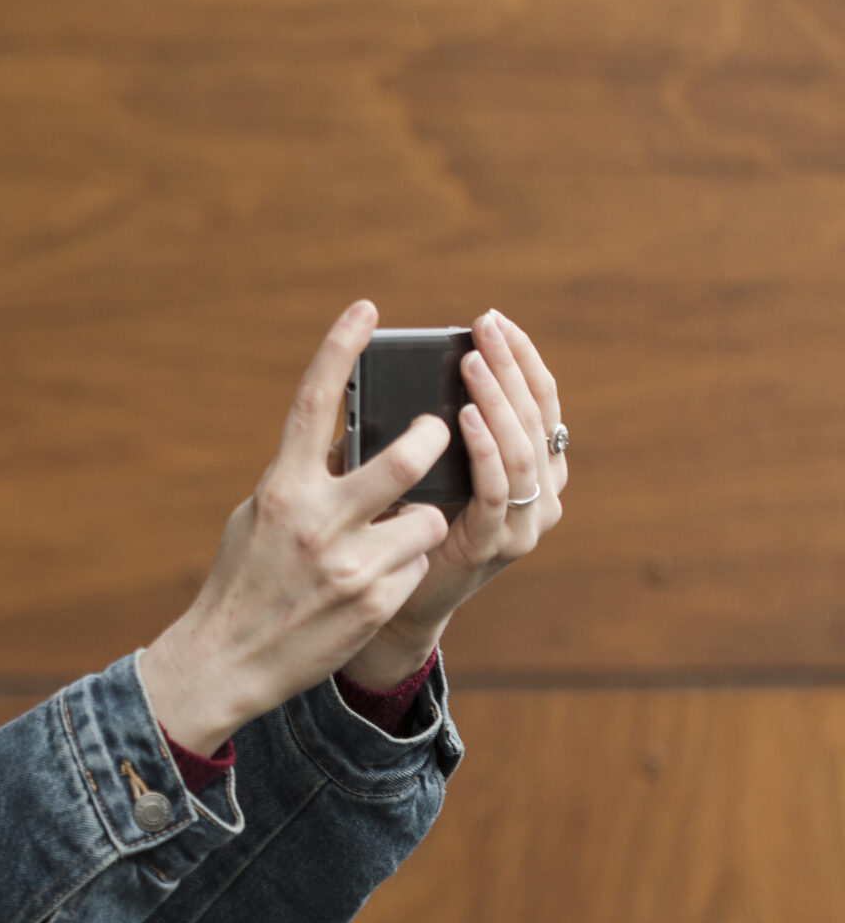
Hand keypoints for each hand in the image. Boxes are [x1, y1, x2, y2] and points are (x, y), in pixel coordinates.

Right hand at [140, 300, 452, 752]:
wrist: (227, 660)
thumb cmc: (244, 578)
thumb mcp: (260, 516)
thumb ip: (302, 476)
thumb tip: (344, 438)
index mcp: (281, 489)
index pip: (314, 404)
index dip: (341, 349)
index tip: (367, 309)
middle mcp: (316, 521)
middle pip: (403, 460)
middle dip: (430, 440)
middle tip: (436, 433)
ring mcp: (349, 565)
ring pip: (427, 518)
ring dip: (423, 519)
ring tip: (400, 531)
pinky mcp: (375, 601)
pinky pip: (417, 563)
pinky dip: (405, 566)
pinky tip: (376, 582)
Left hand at [339, 309, 565, 690]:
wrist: (383, 603)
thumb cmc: (394, 528)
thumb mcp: (412, 468)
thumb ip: (418, 428)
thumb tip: (391, 367)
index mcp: (528, 467)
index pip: (539, 400)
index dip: (521, 358)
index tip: (495, 320)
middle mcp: (538, 492)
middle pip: (536, 415)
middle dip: (510, 367)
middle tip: (485, 329)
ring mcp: (523, 522)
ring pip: (523, 448)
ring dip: (497, 400)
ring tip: (472, 364)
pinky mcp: (496, 544)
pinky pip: (498, 489)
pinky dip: (484, 449)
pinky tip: (462, 418)